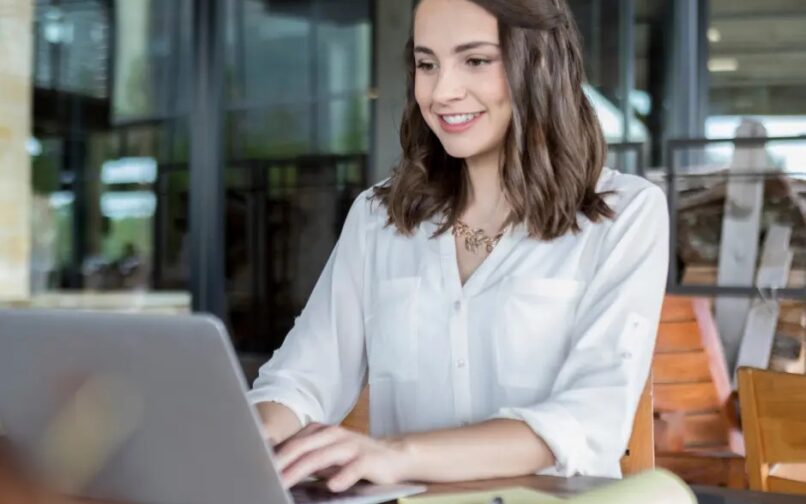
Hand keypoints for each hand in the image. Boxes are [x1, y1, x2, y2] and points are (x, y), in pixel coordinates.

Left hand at [274, 423, 411, 491]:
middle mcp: (334, 434)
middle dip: (282, 463)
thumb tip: (274, 465)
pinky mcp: (368, 458)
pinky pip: (354, 467)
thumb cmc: (354, 457)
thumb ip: (304, 457)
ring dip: (302, 469)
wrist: (393, 455)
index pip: (293, 443)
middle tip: (265, 477)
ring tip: (285, 482)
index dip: (274, 456)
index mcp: (321, 431)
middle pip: (302, 447)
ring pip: (322, 456)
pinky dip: (343, 475)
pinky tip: (333, 485)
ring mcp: (351, 445)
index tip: (257, 468)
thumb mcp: (326, 454)